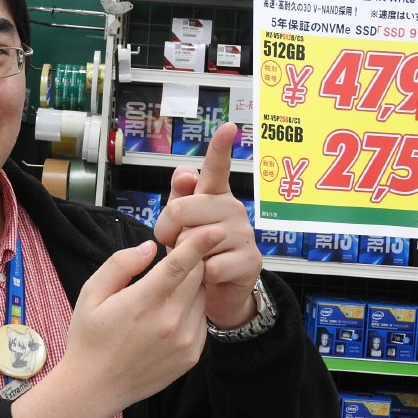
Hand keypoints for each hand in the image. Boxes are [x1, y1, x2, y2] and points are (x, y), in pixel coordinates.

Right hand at [65, 227, 224, 410]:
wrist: (95, 388)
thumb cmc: (89, 337)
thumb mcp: (91, 293)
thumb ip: (121, 264)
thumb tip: (150, 248)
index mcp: (144, 302)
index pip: (181, 264)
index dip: (200, 243)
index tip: (216, 229)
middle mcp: (171, 321)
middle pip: (197, 276)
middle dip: (190, 262)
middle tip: (172, 262)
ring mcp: (185, 341)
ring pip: (201, 297)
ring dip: (191, 287)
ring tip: (164, 295)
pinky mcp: (192, 356)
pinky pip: (201, 320)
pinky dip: (191, 310)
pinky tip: (167, 318)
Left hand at [153, 122, 261, 328]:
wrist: (216, 292)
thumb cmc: (195, 250)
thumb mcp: (181, 222)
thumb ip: (179, 196)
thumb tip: (185, 175)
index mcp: (215, 195)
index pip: (217, 167)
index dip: (220, 146)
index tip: (228, 126)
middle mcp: (233, 208)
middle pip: (182, 210)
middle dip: (167, 231)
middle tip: (175, 242)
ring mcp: (245, 234)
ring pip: (194, 242)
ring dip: (186, 257)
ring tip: (197, 259)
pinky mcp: (250, 261)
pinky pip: (209, 267)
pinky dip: (201, 277)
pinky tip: (210, 275)